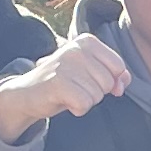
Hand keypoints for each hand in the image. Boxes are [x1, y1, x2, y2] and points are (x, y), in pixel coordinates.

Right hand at [0, 32, 131, 137]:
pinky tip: (64, 101)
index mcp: (87, 41)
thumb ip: (114, 74)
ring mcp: (66, 64)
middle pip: (108, 83)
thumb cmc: (64, 83)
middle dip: (95, 92)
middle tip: (75, 87)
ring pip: (97, 95)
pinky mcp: (58, 82)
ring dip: (85, 101)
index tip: (90, 81)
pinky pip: (84, 104)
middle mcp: (76, 49)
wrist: (28, 93)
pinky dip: (77, 109)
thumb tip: (122, 83)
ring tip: (68, 93)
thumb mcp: (91, 73)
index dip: (110, 81)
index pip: (119, 67)